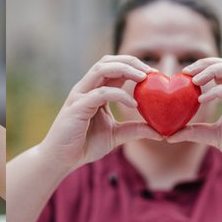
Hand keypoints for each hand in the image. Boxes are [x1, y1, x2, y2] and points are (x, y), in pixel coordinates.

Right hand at [33, 54, 160, 173]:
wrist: (61, 159)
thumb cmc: (84, 145)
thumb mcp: (116, 135)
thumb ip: (135, 130)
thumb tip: (160, 133)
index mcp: (95, 91)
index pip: (114, 67)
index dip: (134, 66)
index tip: (155, 75)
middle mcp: (86, 88)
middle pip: (108, 61)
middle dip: (131, 61)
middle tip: (152, 72)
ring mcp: (80, 95)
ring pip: (102, 69)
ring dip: (125, 69)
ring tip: (144, 78)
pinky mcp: (77, 107)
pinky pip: (100, 93)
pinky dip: (119, 95)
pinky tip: (134, 104)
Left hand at [166, 58, 221, 172]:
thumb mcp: (216, 136)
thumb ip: (195, 132)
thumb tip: (169, 135)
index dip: (205, 66)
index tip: (184, 73)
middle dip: (206, 63)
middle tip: (186, 72)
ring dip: (213, 70)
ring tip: (194, 80)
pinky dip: (217, 91)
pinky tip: (202, 99)